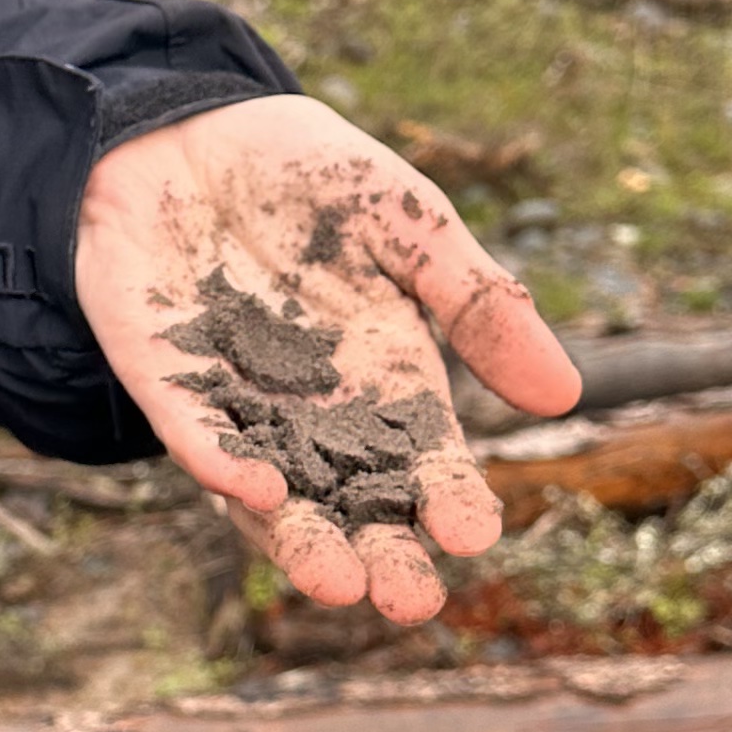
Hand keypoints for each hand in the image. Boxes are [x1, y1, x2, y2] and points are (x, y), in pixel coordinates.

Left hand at [76, 94, 581, 622]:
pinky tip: (254, 490)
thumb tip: (564, 393)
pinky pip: (195, 436)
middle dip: (381, 556)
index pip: (427, 461)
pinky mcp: (167, 383)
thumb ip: (476, 301)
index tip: (474, 535)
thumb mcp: (410, 224)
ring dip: (301, 544)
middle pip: (354, 505)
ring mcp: (240, 405)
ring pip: (273, 499)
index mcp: (388, 381)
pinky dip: (222, 465)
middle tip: (409, 600)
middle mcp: (317, 413)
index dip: (450, 502)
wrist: (189, 130)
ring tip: (337, 582)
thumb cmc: (309, 176)